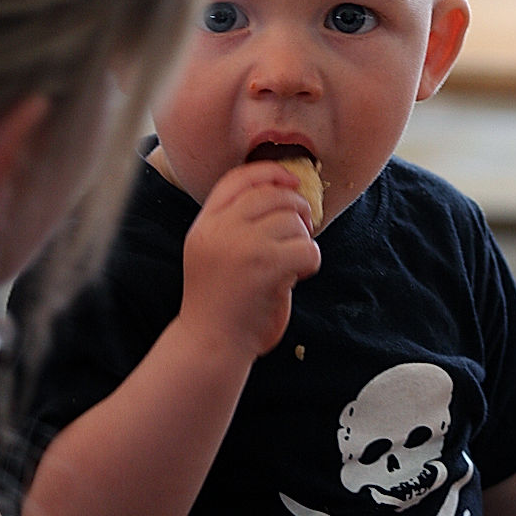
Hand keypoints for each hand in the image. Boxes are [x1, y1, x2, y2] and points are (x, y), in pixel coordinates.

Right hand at [179, 161, 320, 359]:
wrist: (210, 343)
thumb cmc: (220, 300)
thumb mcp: (213, 250)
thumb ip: (234, 222)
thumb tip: (283, 190)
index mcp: (204, 223)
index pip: (238, 179)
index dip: (270, 172)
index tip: (292, 179)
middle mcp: (219, 229)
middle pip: (271, 195)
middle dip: (297, 206)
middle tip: (305, 225)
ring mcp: (241, 246)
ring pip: (292, 221)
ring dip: (303, 239)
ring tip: (294, 260)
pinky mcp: (265, 266)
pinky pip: (306, 248)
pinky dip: (311, 260)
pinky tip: (300, 274)